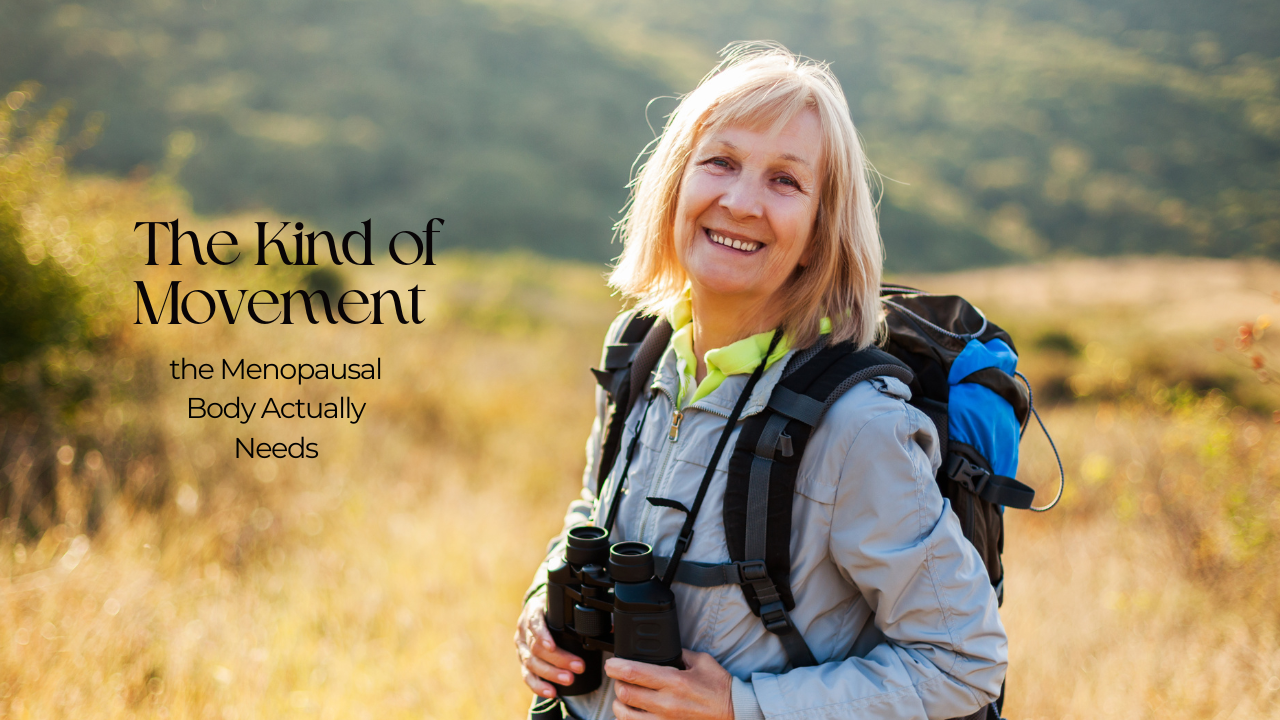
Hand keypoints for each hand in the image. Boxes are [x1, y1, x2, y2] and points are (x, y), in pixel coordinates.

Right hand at [514, 596, 585, 698]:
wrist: (538, 612)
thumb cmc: (553, 610)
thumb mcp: (563, 606)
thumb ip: (582, 614)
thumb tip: (611, 626)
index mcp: (533, 611)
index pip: (534, 623)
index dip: (542, 635)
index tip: (553, 646)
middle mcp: (524, 630)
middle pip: (536, 647)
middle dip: (558, 659)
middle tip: (578, 666)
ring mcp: (521, 647)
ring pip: (532, 663)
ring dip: (551, 673)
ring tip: (569, 679)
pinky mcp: (523, 662)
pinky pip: (528, 676)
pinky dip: (539, 686)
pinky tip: (552, 691)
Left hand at [605, 649, 733, 719]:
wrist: (734, 714)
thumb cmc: (720, 689)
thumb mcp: (702, 662)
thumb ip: (680, 654)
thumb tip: (664, 649)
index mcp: (674, 681)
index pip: (634, 673)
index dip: (616, 666)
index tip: (611, 664)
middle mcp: (666, 703)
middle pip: (625, 693)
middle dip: (617, 683)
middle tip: (618, 678)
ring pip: (626, 715)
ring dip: (619, 704)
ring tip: (623, 697)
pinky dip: (630, 719)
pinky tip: (634, 713)